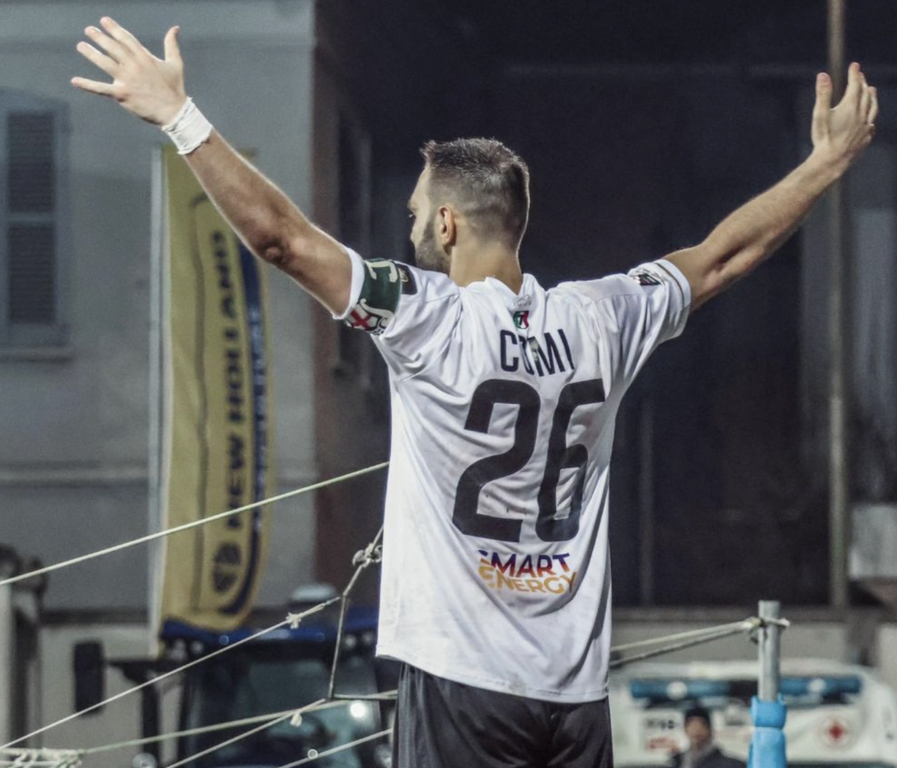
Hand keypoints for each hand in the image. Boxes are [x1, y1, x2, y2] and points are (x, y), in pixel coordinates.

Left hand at [71, 17, 185, 125]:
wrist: (174, 112)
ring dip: (91, 53)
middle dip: (100, 38)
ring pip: (105, 63)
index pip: (126, 39)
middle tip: (88, 30)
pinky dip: (88, 85)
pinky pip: (102, 89)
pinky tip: (75, 81)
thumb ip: (172, 44)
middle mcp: (134, 66)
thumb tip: (175, 28)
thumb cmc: (175, 88)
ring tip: (81, 45)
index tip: (104, 21)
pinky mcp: (122, 94)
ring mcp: (127, 80)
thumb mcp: (176, 64)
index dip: (114, 29)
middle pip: (113, 48)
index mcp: (145, 58)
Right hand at [811, 62, 877, 165]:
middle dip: (862, 83)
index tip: (854, 65)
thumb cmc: (824, 137)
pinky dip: (871, 116)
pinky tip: (869, 118)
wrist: (833, 160)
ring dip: (872, 97)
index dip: (854, 73)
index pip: (855, 84)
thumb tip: (823, 75)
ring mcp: (865, 126)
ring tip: (872, 90)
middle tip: (860, 76)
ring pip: (872, 106)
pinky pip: (871, 123)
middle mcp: (862, 113)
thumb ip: (822, 94)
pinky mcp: (866, 137)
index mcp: (850, 105)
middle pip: (865, 93)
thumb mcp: (819, 114)